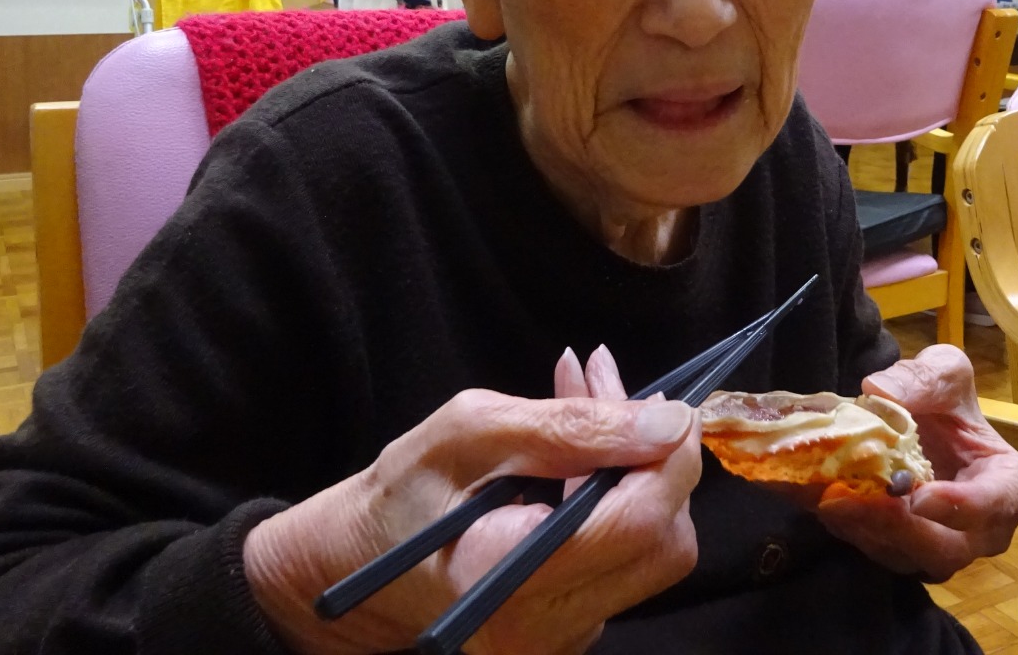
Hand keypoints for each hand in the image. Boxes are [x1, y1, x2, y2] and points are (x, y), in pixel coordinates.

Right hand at [243, 350, 701, 654]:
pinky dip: (612, 502)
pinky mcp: (565, 634)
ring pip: (648, 552)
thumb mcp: (466, 432)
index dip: (670, 456)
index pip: (642, 522)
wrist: (347, 571)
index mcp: (512, 577)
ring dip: (634, 471)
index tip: (663, 400)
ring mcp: (559, 642)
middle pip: (664, 544)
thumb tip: (664, 421)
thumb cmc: (395, 498)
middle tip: (608, 389)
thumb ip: (570, 425)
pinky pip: (621, 566)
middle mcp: (545, 629)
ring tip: (584, 399)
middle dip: (655, 459)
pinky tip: (573, 453)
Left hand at [812, 345, 1017, 581]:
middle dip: (896, 527)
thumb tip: (879, 390)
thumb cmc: (949, 401)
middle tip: (852, 500)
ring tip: (827, 499)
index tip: (919, 496)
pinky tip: (817, 500)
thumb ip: (923, 377)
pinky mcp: (905, 552)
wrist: (924, 423)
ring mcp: (941, 547)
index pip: (993, 505)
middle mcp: (982, 531)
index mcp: (1009, 485)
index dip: (958, 507)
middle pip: (945, 548)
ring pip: (907, 557)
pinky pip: (879, 552)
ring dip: (864, 531)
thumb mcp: (945, 371)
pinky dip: (847, 529)